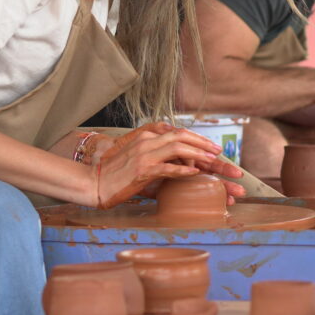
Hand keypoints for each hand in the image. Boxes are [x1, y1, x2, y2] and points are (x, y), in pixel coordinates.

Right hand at [93, 122, 240, 208]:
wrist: (94, 182)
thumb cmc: (115, 171)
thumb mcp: (136, 154)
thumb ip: (156, 150)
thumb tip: (178, 158)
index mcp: (148, 137)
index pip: (179, 133)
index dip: (199, 139)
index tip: (213, 147)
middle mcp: (148, 142)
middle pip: (182, 136)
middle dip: (204, 144)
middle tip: (220, 153)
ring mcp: (145, 155)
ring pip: (178, 148)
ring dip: (198, 154)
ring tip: (212, 161)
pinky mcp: (142, 170)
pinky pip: (168, 168)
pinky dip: (183, 170)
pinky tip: (194, 174)